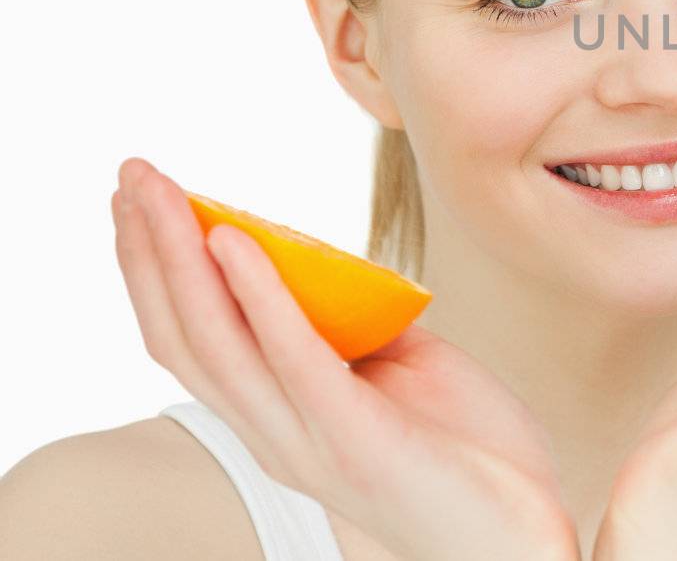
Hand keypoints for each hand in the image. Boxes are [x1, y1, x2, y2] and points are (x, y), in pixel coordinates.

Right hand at [111, 157, 580, 560]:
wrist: (522, 531)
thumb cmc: (466, 451)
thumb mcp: (399, 368)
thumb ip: (353, 325)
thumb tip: (326, 265)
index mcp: (278, 417)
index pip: (189, 341)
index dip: (155, 271)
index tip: (141, 200)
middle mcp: (274, 434)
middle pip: (183, 335)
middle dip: (149, 249)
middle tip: (132, 174)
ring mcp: (308, 441)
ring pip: (216, 343)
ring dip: (182, 259)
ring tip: (166, 193)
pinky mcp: (354, 440)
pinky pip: (294, 358)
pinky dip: (260, 295)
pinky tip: (237, 242)